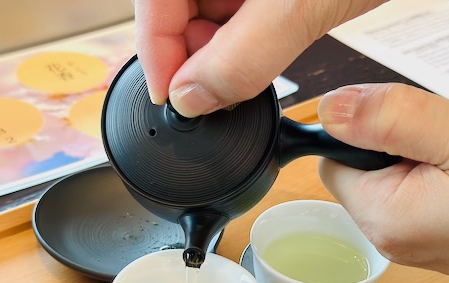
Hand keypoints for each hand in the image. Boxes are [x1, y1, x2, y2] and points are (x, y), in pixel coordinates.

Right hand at [133, 0, 385, 116]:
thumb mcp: (296, 5)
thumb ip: (240, 59)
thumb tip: (193, 100)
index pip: (152, 8)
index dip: (160, 61)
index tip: (177, 105)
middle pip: (178, 12)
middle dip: (199, 58)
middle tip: (226, 91)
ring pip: (210, 15)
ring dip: (227, 51)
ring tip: (258, 65)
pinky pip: (239, 10)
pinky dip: (250, 37)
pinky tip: (272, 46)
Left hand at [317, 83, 448, 282]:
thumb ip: (391, 118)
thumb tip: (331, 108)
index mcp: (383, 217)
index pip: (332, 160)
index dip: (360, 131)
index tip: (405, 124)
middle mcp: (390, 238)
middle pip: (361, 169)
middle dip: (395, 143)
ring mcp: (413, 242)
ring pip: (391, 178)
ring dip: (421, 157)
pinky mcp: (435, 238)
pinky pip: (416, 194)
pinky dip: (437, 175)